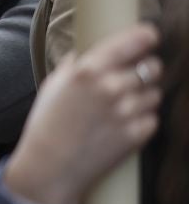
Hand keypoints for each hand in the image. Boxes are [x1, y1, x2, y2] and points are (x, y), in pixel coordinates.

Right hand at [3, 24, 164, 203]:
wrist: (50, 167)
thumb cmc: (47, 123)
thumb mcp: (54, 85)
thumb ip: (75, 64)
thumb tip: (89, 51)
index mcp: (88, 70)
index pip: (135, 42)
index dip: (146, 36)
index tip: (149, 36)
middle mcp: (111, 87)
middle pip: (152, 67)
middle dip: (147, 69)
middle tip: (135, 75)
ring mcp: (127, 112)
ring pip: (156, 93)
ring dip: (145, 95)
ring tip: (124, 105)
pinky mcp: (137, 135)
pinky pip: (153, 118)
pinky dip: (144, 119)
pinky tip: (124, 123)